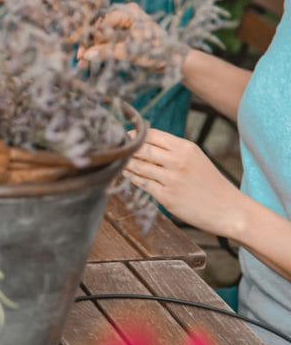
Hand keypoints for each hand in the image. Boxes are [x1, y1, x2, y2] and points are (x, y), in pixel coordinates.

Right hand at [77, 3, 180, 70]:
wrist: (174, 60)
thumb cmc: (158, 51)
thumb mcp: (131, 52)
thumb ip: (108, 52)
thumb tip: (86, 55)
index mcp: (128, 12)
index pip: (101, 22)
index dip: (88, 36)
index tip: (79, 49)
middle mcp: (124, 15)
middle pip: (98, 27)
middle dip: (87, 42)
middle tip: (78, 55)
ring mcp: (123, 25)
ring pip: (99, 35)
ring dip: (91, 48)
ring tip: (82, 62)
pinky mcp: (122, 35)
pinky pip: (105, 41)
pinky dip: (98, 50)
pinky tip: (89, 60)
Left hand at [122, 129, 242, 236]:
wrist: (229, 209)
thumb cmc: (210, 183)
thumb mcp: (196, 158)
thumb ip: (172, 150)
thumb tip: (143, 142)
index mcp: (186, 148)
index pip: (152, 134)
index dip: (135, 134)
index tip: (124, 136)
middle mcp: (178, 161)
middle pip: (142, 149)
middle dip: (126, 148)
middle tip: (114, 148)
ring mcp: (171, 179)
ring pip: (138, 166)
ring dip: (124, 163)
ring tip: (115, 160)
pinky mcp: (166, 196)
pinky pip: (141, 184)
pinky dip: (130, 178)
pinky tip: (124, 174)